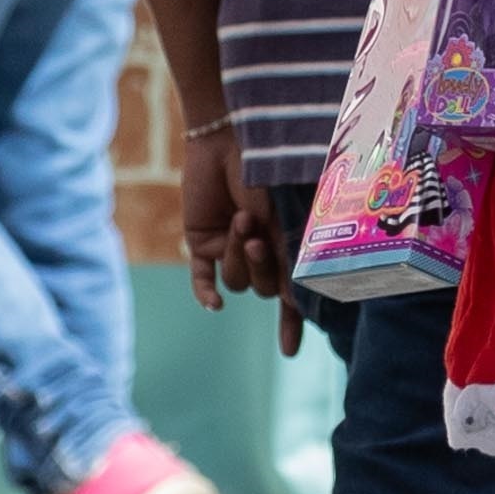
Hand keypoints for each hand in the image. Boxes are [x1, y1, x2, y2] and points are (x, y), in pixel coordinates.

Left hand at [179, 116, 290, 318]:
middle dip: (261, 267)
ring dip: (236, 255)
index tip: (291, 353)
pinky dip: (204, 292)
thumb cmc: (269, 173)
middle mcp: (259, 251)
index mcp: (286, 245)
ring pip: (235, 281)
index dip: (291, 324)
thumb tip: (293, 302)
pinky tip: (213, 306)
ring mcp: (229, 248)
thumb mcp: (286, 219)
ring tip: (238, 220)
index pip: (291, 294)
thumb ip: (289, 258)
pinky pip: (202, 277)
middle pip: (261, 288)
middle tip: (256, 236)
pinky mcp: (201, 241)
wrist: (231, 140)